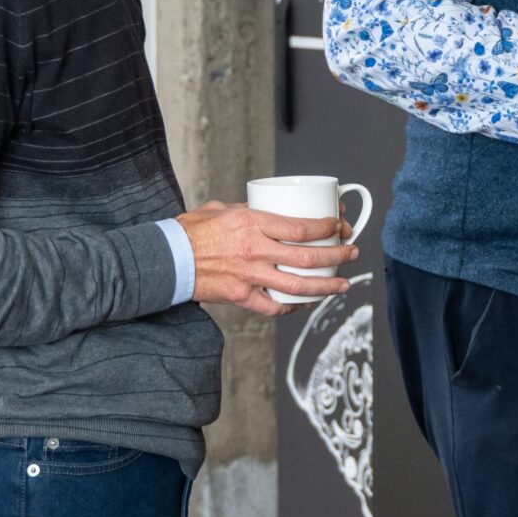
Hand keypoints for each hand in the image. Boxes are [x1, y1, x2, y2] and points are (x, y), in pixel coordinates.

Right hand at [176, 202, 360, 315]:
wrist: (166, 259)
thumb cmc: (191, 231)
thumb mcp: (223, 208)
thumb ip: (251, 210)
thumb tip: (274, 209)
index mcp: (253, 224)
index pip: (302, 228)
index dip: (328, 228)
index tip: (340, 227)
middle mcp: (255, 251)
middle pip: (308, 258)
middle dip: (338, 256)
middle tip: (352, 252)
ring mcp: (249, 277)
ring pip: (298, 286)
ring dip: (326, 286)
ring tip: (343, 284)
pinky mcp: (240, 297)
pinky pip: (274, 307)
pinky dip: (293, 307)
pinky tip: (306, 303)